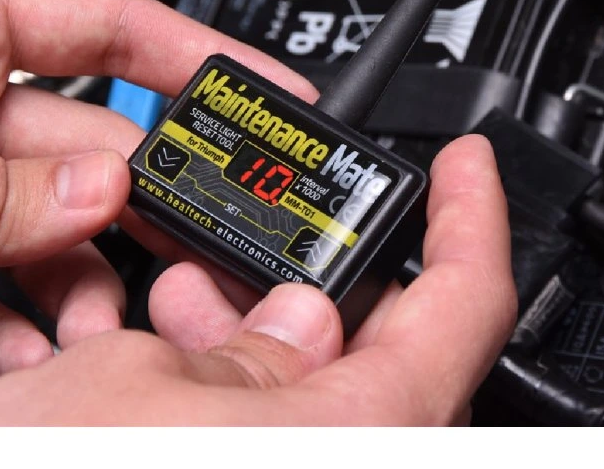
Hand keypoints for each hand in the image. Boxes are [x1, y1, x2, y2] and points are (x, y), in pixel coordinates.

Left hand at [0, 0, 318, 375]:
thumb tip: (103, 195)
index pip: (116, 26)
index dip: (206, 58)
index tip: (276, 97)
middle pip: (94, 150)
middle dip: (149, 211)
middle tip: (201, 251)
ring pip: (44, 231)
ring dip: (81, 287)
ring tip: (96, 329)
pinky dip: (7, 326)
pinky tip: (29, 353)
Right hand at [0, 134, 516, 424]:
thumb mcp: (132, 382)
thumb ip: (241, 342)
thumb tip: (296, 322)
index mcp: (365, 435)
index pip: (469, 299)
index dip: (471, 212)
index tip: (466, 164)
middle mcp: (359, 467)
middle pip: (392, 348)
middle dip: (326, 278)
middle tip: (286, 232)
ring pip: (329, 397)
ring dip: (263, 334)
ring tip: (186, 290)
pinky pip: (286, 437)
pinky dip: (240, 393)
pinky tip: (168, 361)